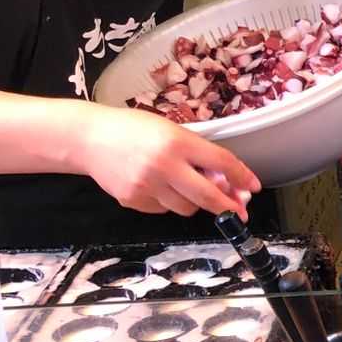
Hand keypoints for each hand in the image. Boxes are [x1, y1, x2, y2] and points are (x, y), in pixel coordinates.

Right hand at [75, 104, 258, 218]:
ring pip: (186, 208)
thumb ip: (197, 153)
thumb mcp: (170, 130)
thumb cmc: (133, 129)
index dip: (242, 176)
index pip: (221, 162)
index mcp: (177, 142)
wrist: (88, 138)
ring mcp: (147, 186)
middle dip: (228, 206)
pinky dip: (168, 202)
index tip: (254, 187)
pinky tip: (157, 186)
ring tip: (183, 186)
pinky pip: (163, 209)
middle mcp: (164, 166)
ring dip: (194, 202)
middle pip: (208, 196)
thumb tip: (225, 180)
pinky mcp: (133, 200)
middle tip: (239, 212)